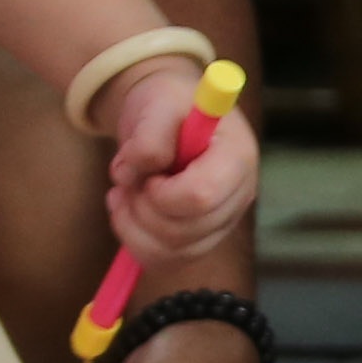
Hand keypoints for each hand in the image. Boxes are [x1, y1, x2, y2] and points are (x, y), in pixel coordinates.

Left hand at [104, 61, 262, 257]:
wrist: (167, 115)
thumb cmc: (167, 104)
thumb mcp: (156, 103)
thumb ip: (148, 137)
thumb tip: (131, 173)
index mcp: (237, 156)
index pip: (203, 195)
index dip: (164, 194)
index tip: (148, 174)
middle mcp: (238, 194)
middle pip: (187, 230)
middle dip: (144, 208)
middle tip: (128, 178)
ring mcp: (222, 221)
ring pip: (173, 251)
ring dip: (133, 225)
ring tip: (123, 190)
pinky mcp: (200, 238)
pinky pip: (165, 259)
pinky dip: (134, 239)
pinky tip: (127, 208)